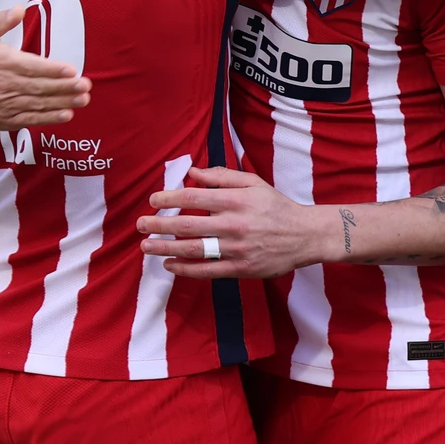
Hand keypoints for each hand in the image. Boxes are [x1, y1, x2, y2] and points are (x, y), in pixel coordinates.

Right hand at [0, 8, 91, 128]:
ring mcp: (7, 104)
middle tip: (85, 85)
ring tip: (83, 99)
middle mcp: (7, 84)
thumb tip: (21, 9)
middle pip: (40, 87)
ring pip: (39, 104)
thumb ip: (0, 21)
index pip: (32, 67)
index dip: (52, 70)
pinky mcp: (7, 119)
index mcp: (3, 62)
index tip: (71, 70)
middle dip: (65, 87)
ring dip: (63, 103)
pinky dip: (49, 119)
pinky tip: (66, 115)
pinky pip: (31, 120)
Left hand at [136, 167, 320, 278]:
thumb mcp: (253, 183)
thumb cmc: (276, 206)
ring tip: (146, 246)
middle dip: (159, 225)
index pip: (194, 198)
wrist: (304, 235)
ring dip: (165, 248)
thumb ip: (222, 177)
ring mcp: (236, 249)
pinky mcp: (240, 268)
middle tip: (140, 225)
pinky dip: (185, 269)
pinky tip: (169, 265)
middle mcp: (233, 224)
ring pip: (193, 250)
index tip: (153, 200)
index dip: (169, 198)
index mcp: (236, 200)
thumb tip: (193, 173)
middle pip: (187, 225)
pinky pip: (207, 271)